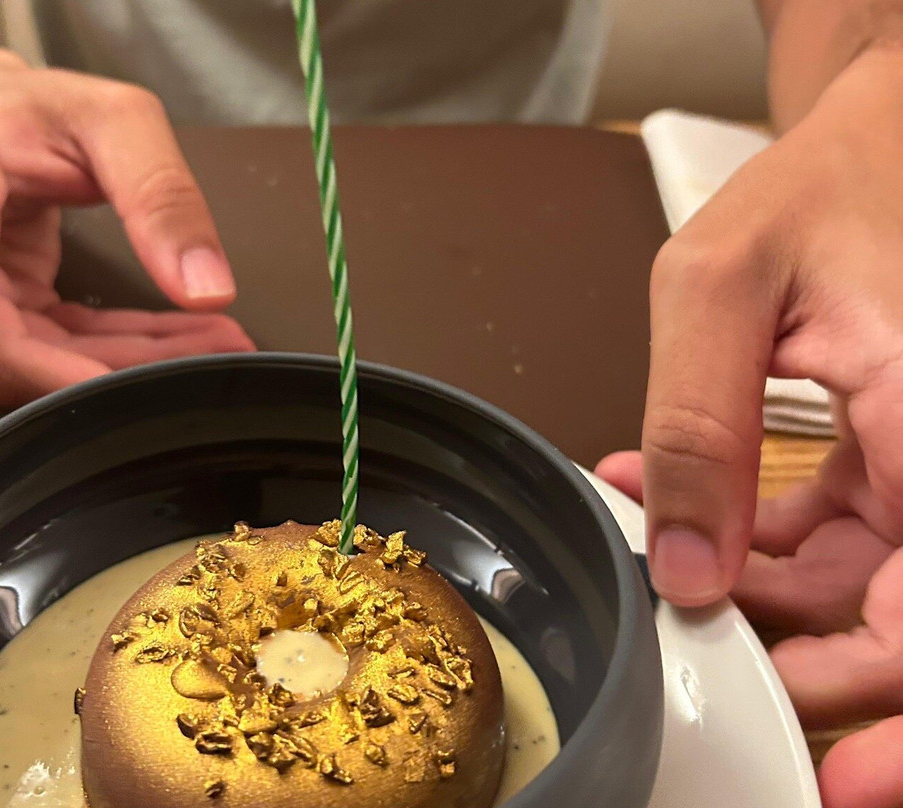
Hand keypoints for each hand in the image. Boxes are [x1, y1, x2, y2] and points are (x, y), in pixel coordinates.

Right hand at [0, 35, 253, 475]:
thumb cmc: (32, 104)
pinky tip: (190, 343)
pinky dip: (129, 354)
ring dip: (128, 370)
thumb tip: (206, 288)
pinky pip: (66, 351)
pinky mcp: (9, 313)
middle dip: (92, 381)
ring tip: (215, 349)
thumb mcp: (115, 118)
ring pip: (40, 366)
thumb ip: (161, 193)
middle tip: (185, 378)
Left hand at [596, 46, 902, 807]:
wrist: (867, 146)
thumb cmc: (818, 187)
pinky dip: (756, 550)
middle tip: (715, 664)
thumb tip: (684, 569)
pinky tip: (672, 516)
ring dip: (761, 601)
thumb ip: (697, 431)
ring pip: (869, 596)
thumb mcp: (717, 289)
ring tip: (658, 561)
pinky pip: (841, 547)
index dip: (902, 704)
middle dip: (817, 668)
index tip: (847, 773)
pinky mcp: (901, 467)